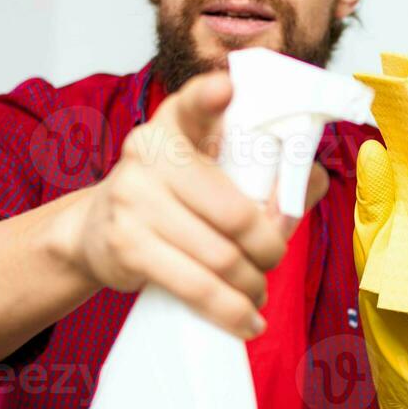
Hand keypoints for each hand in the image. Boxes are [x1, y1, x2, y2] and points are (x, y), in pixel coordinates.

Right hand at [66, 71, 325, 339]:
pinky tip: (246, 320)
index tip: (225, 88)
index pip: (192, 104)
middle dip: (267, 246)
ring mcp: (132, 200)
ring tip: (258, 291)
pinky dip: (228, 309)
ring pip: (219, 255)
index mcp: (174, 125)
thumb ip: (261, 172)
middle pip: (233, 211)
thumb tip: (313, 180)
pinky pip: (193, 286)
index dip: (208, 98)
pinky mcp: (126, 246)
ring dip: (251, 282)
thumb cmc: (170, 198)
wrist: (93, 231)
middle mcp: (147, 154)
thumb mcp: (205, 170)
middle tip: (273, 257)